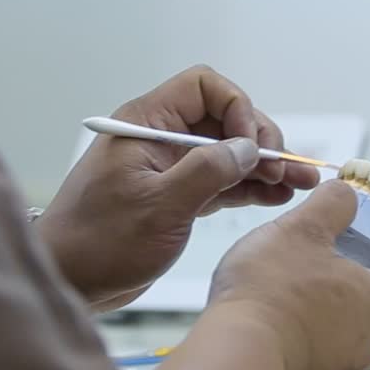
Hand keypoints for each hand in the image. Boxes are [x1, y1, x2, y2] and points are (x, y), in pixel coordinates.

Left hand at [37, 66, 319, 308]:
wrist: (69, 282)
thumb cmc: (100, 242)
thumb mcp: (159, 206)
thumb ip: (207, 172)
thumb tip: (248, 148)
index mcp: (148, 124)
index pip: (204, 87)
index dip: (236, 107)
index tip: (251, 144)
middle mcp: (162, 139)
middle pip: (224, 118)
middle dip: (259, 139)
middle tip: (284, 169)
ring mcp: (171, 168)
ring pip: (229, 152)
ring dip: (264, 164)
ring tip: (300, 182)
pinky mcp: (179, 197)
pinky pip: (223, 181)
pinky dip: (250, 187)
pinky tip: (279, 195)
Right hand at [204, 180, 369, 369]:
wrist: (233, 357)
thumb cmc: (274, 293)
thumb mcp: (302, 229)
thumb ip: (331, 206)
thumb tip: (347, 195)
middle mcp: (364, 341)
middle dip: (369, 281)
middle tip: (346, 254)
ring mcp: (332, 362)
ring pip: (347, 326)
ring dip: (333, 301)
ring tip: (299, 272)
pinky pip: (314, 342)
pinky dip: (304, 321)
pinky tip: (274, 300)